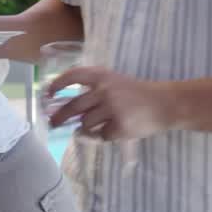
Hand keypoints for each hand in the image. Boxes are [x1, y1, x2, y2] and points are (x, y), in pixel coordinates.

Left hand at [47, 67, 173, 141]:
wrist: (164, 104)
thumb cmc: (137, 93)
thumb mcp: (114, 82)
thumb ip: (94, 89)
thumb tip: (67, 105)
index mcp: (102, 76)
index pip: (73, 76)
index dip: (58, 84)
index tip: (47, 94)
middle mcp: (104, 90)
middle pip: (73, 106)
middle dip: (59, 117)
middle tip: (52, 123)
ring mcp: (111, 109)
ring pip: (85, 124)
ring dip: (87, 127)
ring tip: (98, 125)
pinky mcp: (119, 126)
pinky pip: (101, 135)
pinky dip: (104, 135)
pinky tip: (114, 130)